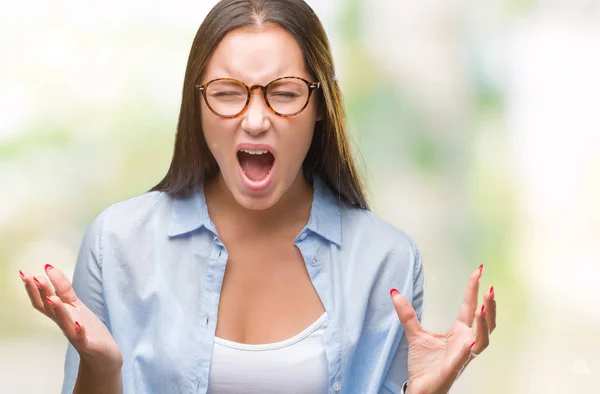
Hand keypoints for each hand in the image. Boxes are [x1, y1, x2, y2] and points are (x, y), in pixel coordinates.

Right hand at [20, 265, 122, 371]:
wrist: (102, 356)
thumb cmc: (88, 329)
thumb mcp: (75, 305)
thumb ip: (62, 289)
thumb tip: (48, 268)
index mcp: (62, 313)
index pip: (44, 300)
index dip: (34, 288)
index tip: (24, 272)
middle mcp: (65, 323)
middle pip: (50, 308)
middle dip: (42, 294)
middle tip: (34, 277)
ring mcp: (76, 335)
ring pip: (64, 322)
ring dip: (58, 310)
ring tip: (52, 298)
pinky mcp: (89, 344)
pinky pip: (83, 339)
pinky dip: (80, 332)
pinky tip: (79, 325)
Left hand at [391, 264, 495, 393]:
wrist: (419, 388)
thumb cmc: (424, 365)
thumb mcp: (414, 334)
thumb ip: (407, 314)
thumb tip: (394, 292)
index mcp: (458, 332)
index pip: (469, 307)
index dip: (474, 289)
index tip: (479, 270)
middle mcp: (465, 343)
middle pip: (485, 323)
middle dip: (490, 306)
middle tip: (490, 288)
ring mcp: (462, 356)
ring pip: (482, 340)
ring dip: (484, 325)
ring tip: (482, 309)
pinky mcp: (453, 369)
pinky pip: (464, 359)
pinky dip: (468, 350)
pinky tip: (470, 342)